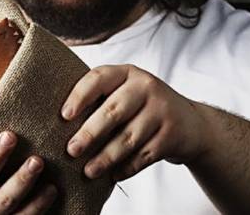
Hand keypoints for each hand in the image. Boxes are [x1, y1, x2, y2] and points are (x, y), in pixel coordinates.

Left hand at [61, 65, 207, 181]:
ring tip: (87, 171)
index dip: (80, 95)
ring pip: (128, 138)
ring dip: (105, 158)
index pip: (99, 77)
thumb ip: (100, 98)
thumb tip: (59, 121)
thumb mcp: (126, 92)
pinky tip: (112, 176)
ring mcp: (162, 110)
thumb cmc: (144, 107)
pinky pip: (144, 156)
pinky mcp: (172, 135)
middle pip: (113, 111)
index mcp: (128, 73)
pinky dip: (126, 168)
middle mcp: (146, 86)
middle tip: (71, 150)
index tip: (64, 115)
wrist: (190, 122)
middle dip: (89, 133)